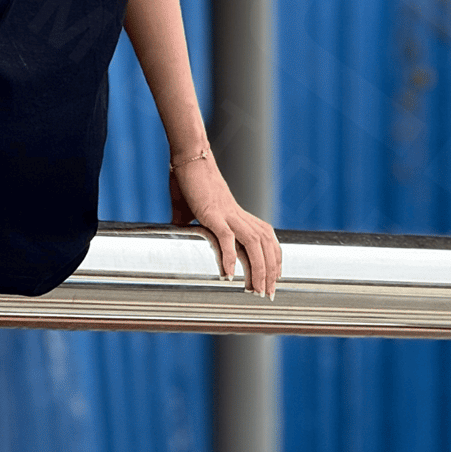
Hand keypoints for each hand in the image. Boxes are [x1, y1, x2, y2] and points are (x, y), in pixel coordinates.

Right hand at [168, 149, 282, 298]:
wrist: (188, 157)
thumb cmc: (188, 180)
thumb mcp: (190, 208)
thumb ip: (187, 221)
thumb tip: (177, 229)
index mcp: (238, 215)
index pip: (267, 239)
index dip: (273, 259)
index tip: (273, 279)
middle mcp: (238, 216)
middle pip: (266, 246)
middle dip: (271, 271)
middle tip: (268, 294)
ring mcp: (227, 214)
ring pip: (254, 245)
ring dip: (258, 269)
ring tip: (255, 290)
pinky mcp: (212, 213)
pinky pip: (226, 238)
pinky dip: (230, 257)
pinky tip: (229, 275)